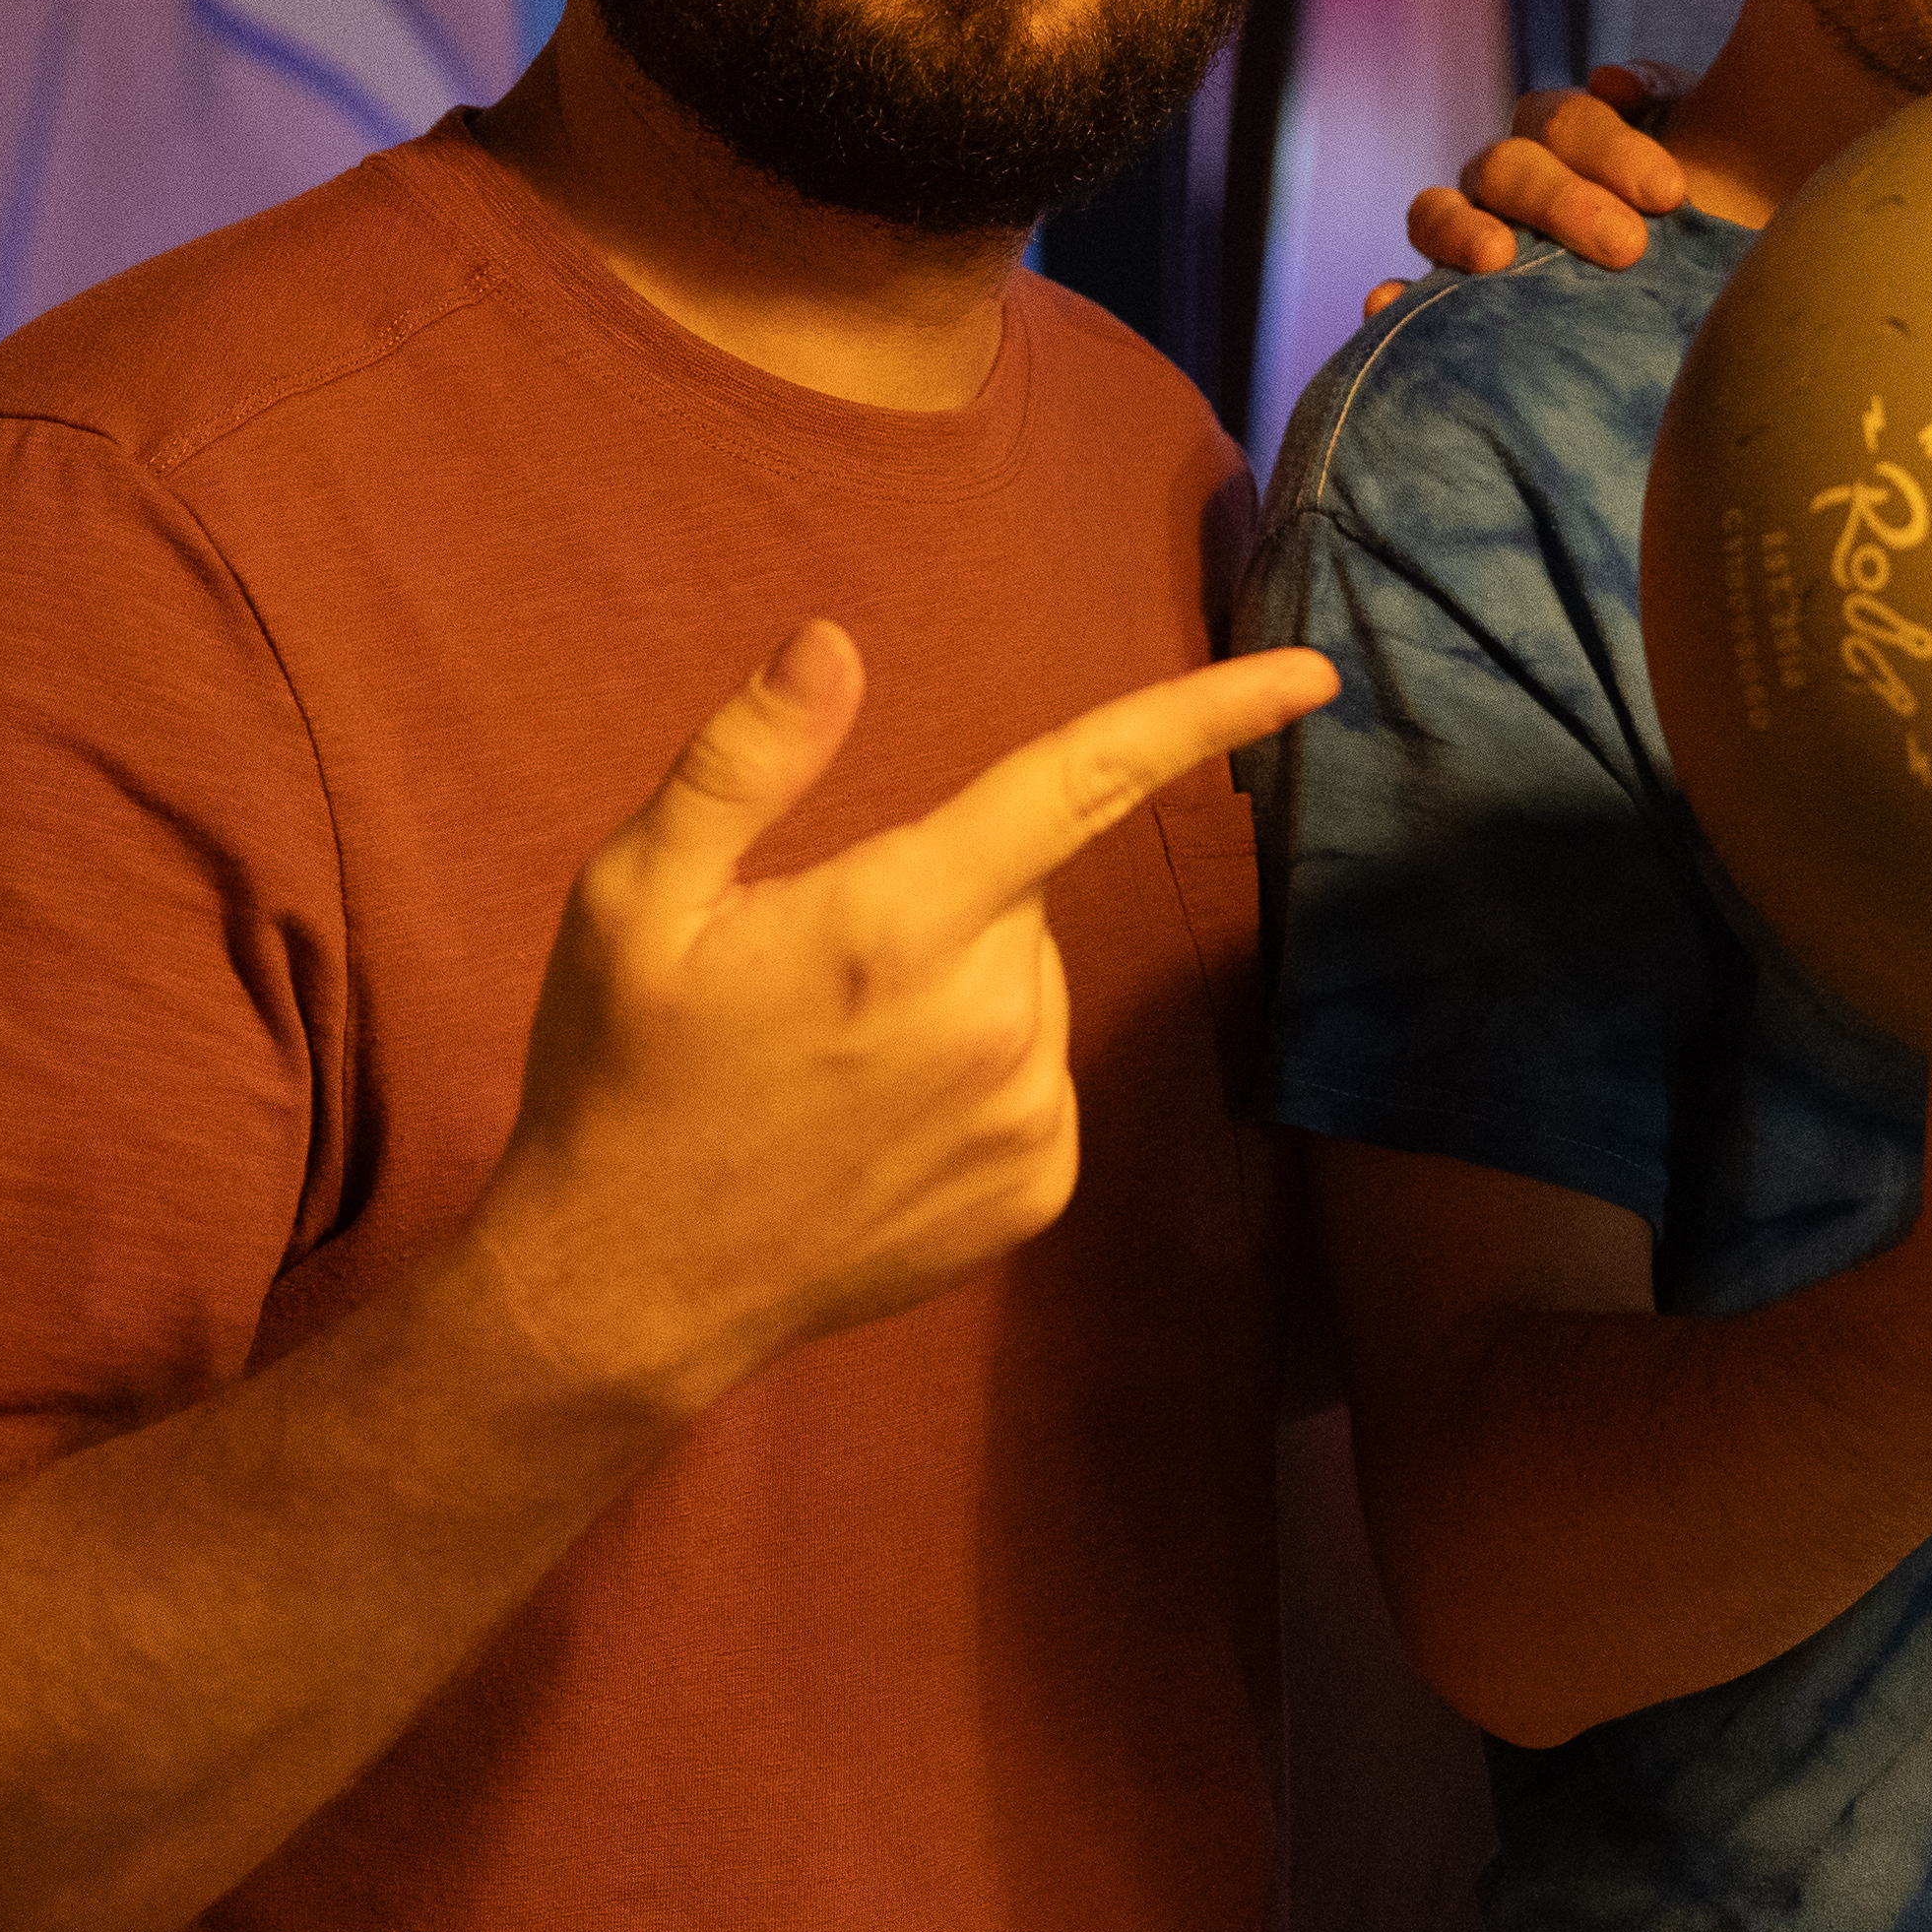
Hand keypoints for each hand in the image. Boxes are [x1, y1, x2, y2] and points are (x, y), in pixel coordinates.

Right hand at [468, 620, 1338, 1413]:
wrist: (624, 1289)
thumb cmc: (619, 1073)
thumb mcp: (632, 897)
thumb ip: (747, 760)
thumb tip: (834, 642)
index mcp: (901, 921)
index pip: (1081, 783)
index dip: (1206, 716)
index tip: (1312, 675)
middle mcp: (993, 1016)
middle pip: (1023, 893)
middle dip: (946, 898)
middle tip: (819, 970)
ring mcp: (1028, 1113)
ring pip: (1031, 985)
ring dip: (962, 990)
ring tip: (833, 1056)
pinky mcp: (1041, 1185)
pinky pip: (1036, 1075)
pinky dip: (978, 1074)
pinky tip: (875, 1120)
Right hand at [1385, 60, 1693, 298]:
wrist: (1713, 301)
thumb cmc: (1721, 223)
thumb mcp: (1724, 151)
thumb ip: (1673, 100)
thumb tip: (1609, 80)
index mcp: (1568, 136)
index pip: (1567, 121)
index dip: (1613, 148)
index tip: (1670, 194)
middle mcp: (1512, 179)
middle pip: (1508, 167)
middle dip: (1563, 202)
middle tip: (1626, 248)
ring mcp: (1474, 238)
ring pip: (1437, 214)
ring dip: (1460, 231)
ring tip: (1496, 259)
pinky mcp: (1456, 307)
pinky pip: (1408, 298)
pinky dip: (1396, 300)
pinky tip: (1388, 307)